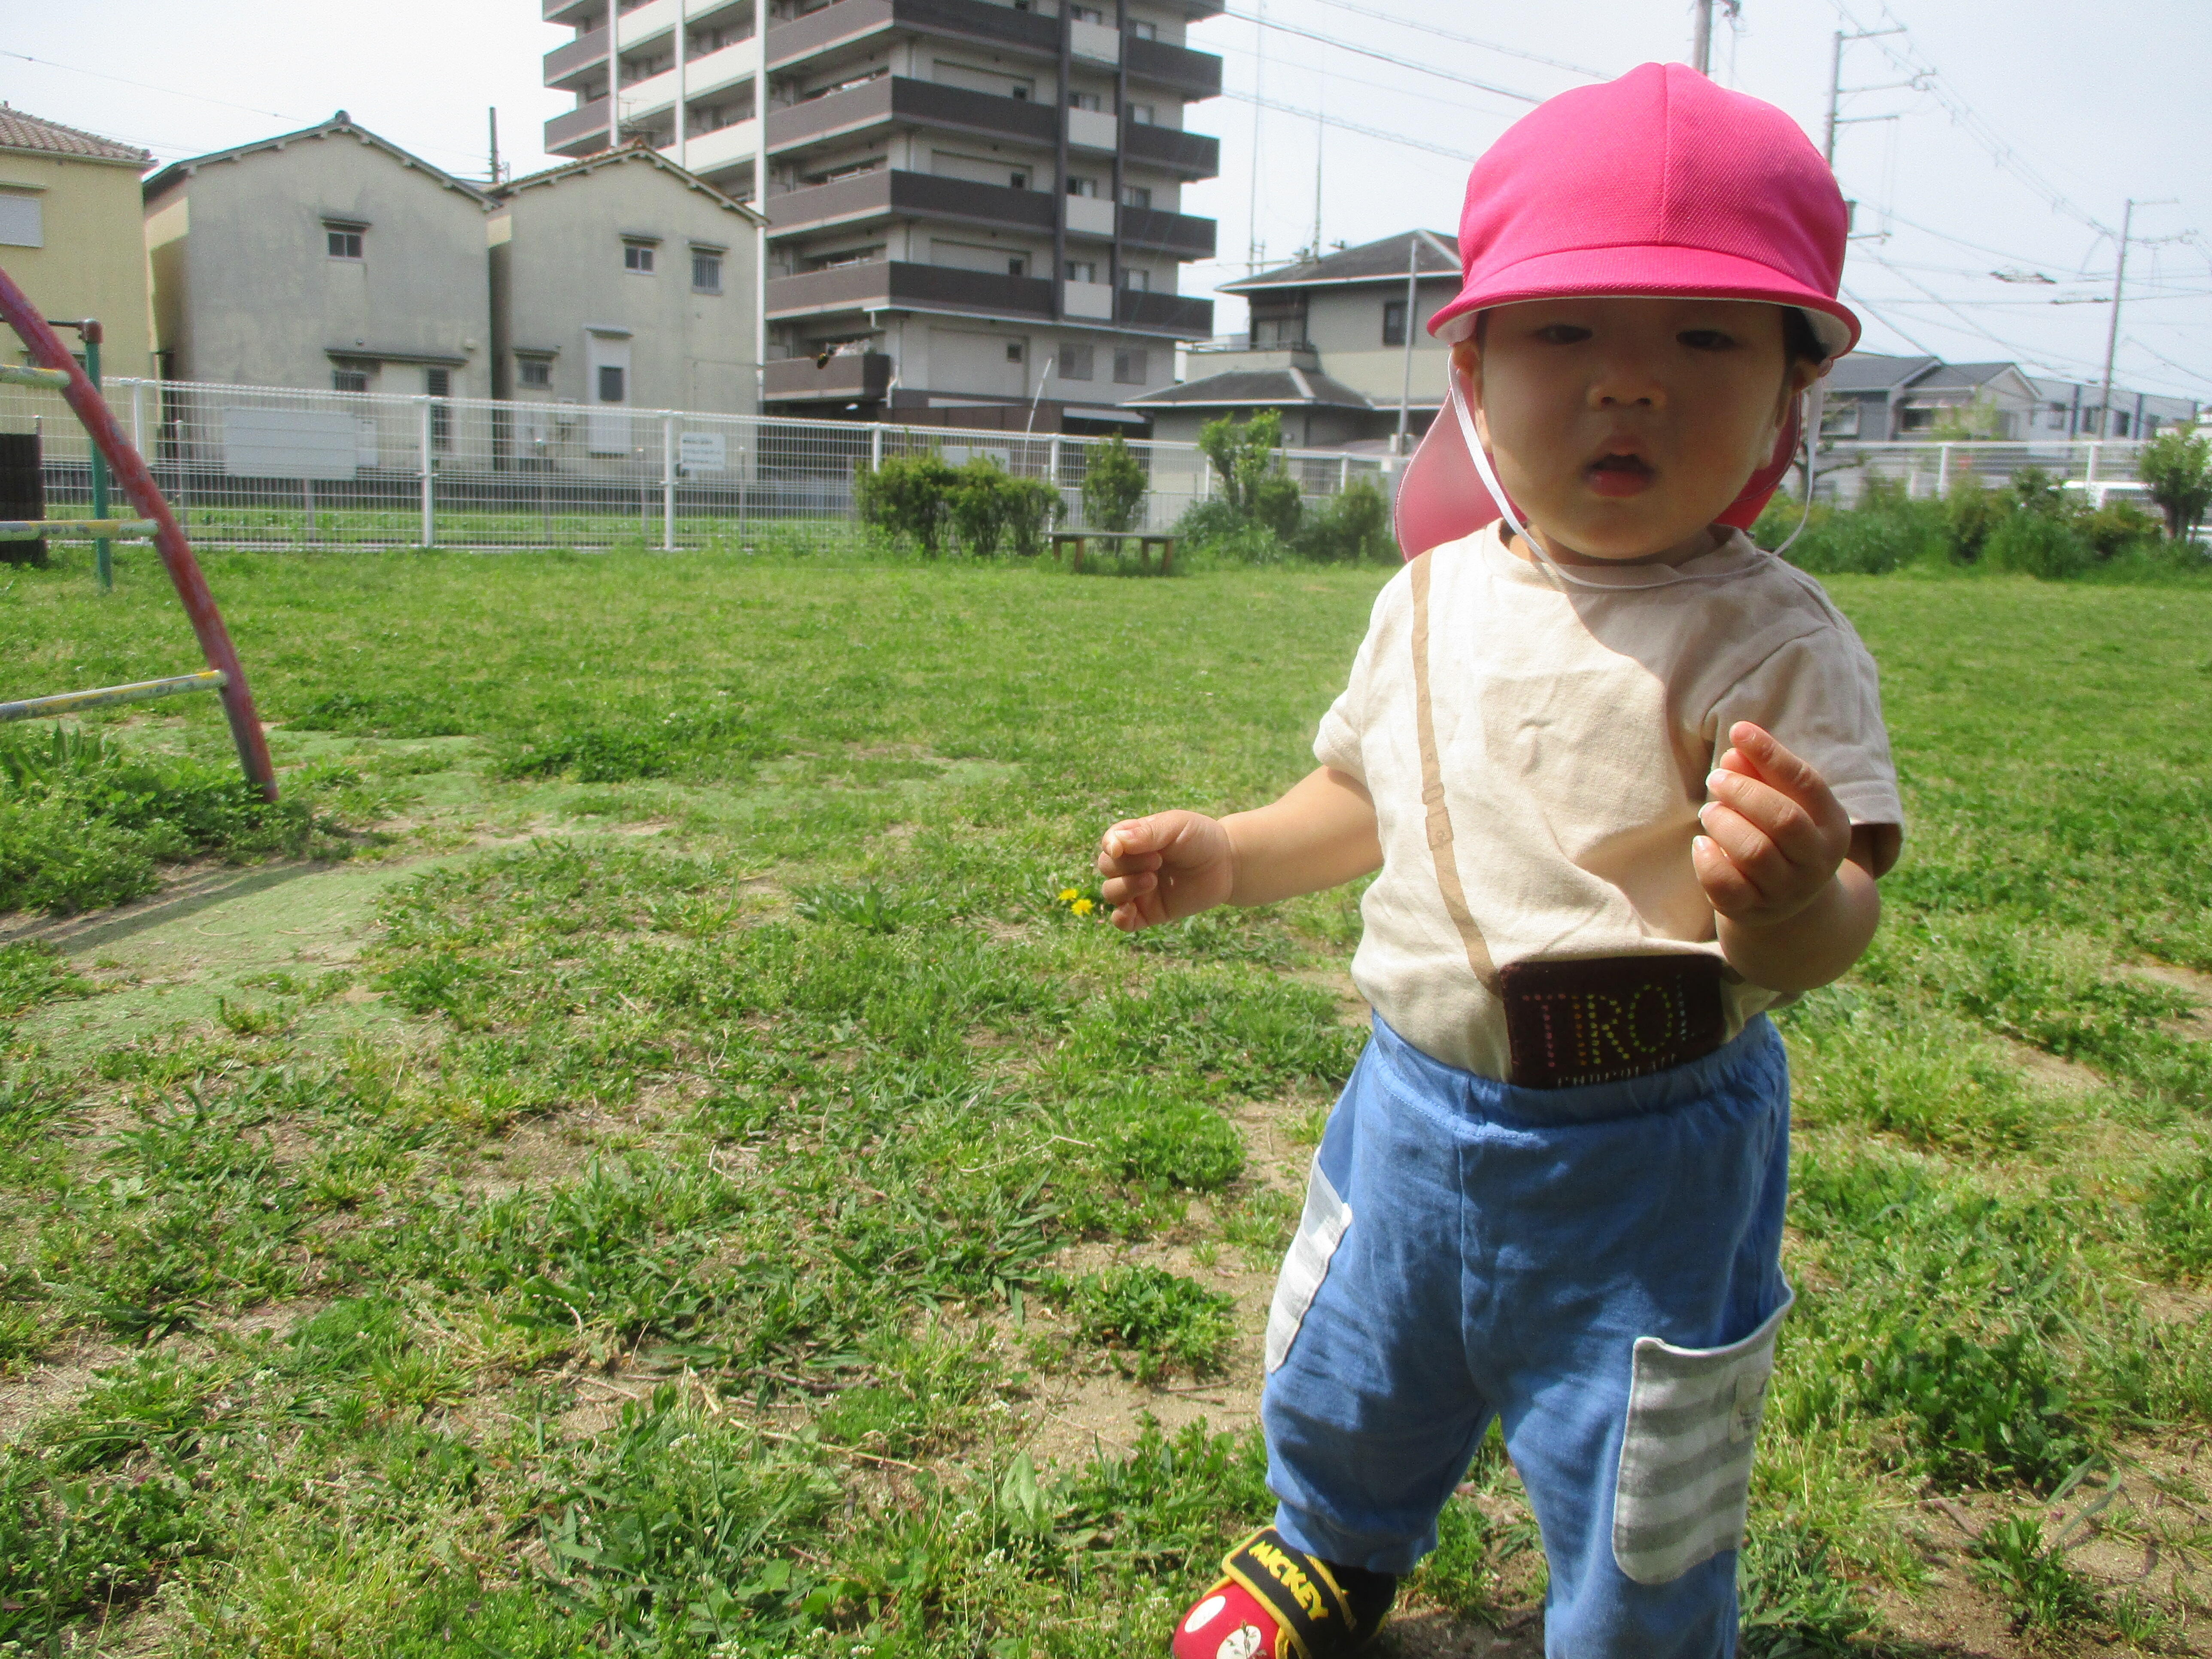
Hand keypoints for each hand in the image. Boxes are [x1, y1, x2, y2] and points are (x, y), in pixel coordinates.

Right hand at [1096, 811, 1235, 930]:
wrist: (1228, 865)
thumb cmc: (1201, 839)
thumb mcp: (1176, 827)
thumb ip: (1146, 833)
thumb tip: (1114, 844)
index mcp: (1134, 840)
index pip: (1109, 844)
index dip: (1112, 847)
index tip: (1122, 849)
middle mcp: (1132, 865)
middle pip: (1106, 868)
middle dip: (1126, 866)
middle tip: (1157, 862)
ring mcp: (1138, 890)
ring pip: (1110, 893)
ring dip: (1125, 887)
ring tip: (1153, 881)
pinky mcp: (1149, 912)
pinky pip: (1123, 921)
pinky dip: (1120, 918)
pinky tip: (1130, 910)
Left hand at [1692, 722, 1852, 928]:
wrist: (1786, 903)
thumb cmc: (1780, 836)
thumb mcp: (1781, 803)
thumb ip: (1761, 775)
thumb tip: (1734, 751)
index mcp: (1832, 827)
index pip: (1807, 783)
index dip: (1772, 754)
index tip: (1739, 731)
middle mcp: (1816, 863)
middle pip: (1783, 819)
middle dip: (1743, 791)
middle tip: (1717, 778)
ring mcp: (1786, 892)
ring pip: (1753, 852)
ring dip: (1723, 822)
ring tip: (1710, 811)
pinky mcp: (1752, 911)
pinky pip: (1726, 886)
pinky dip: (1707, 860)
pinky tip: (1701, 843)